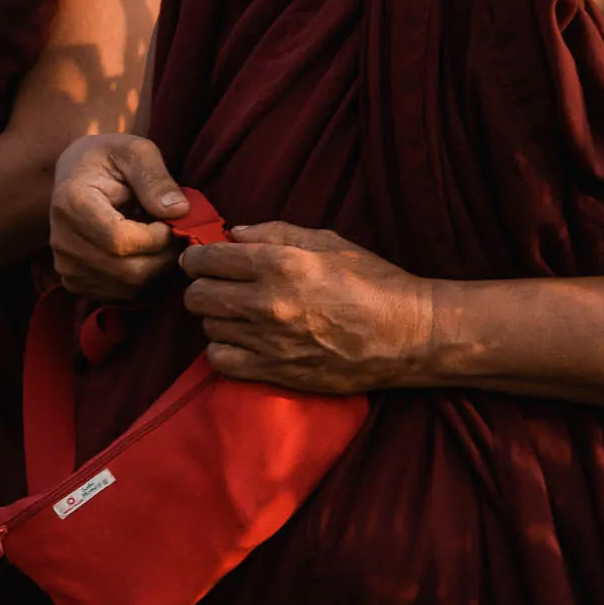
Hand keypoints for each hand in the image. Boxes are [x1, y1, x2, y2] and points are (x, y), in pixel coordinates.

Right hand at [51, 134, 187, 300]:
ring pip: (128, 288)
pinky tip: (143, 253)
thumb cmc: (109, 158)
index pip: (120, 241)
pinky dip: (142, 280)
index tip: (170, 219)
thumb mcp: (136, 151)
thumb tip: (179, 212)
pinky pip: (121, 296)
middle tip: (174, 233)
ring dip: (156, 269)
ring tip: (157, 240)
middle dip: (163, 257)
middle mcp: (61, 240)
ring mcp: (65, 266)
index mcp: (71, 202)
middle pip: (127, 272)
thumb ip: (156, 177)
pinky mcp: (74, 283)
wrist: (77, 173)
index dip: (157, 237)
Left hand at [181, 224, 438, 393]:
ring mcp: (271, 342)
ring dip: (216, 319)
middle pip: (197, 296)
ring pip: (208, 328)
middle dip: (200, 287)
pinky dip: (224, 350)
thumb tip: (233, 232)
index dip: (196, 258)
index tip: (199, 260)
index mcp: (279, 263)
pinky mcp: (277, 373)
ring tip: (236, 313)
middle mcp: (268, 303)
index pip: (207, 260)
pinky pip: (222, 362)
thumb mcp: (327, 241)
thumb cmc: (372, 281)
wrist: (408, 335)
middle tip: (216, 286)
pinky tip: (241, 341)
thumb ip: (275, 232)